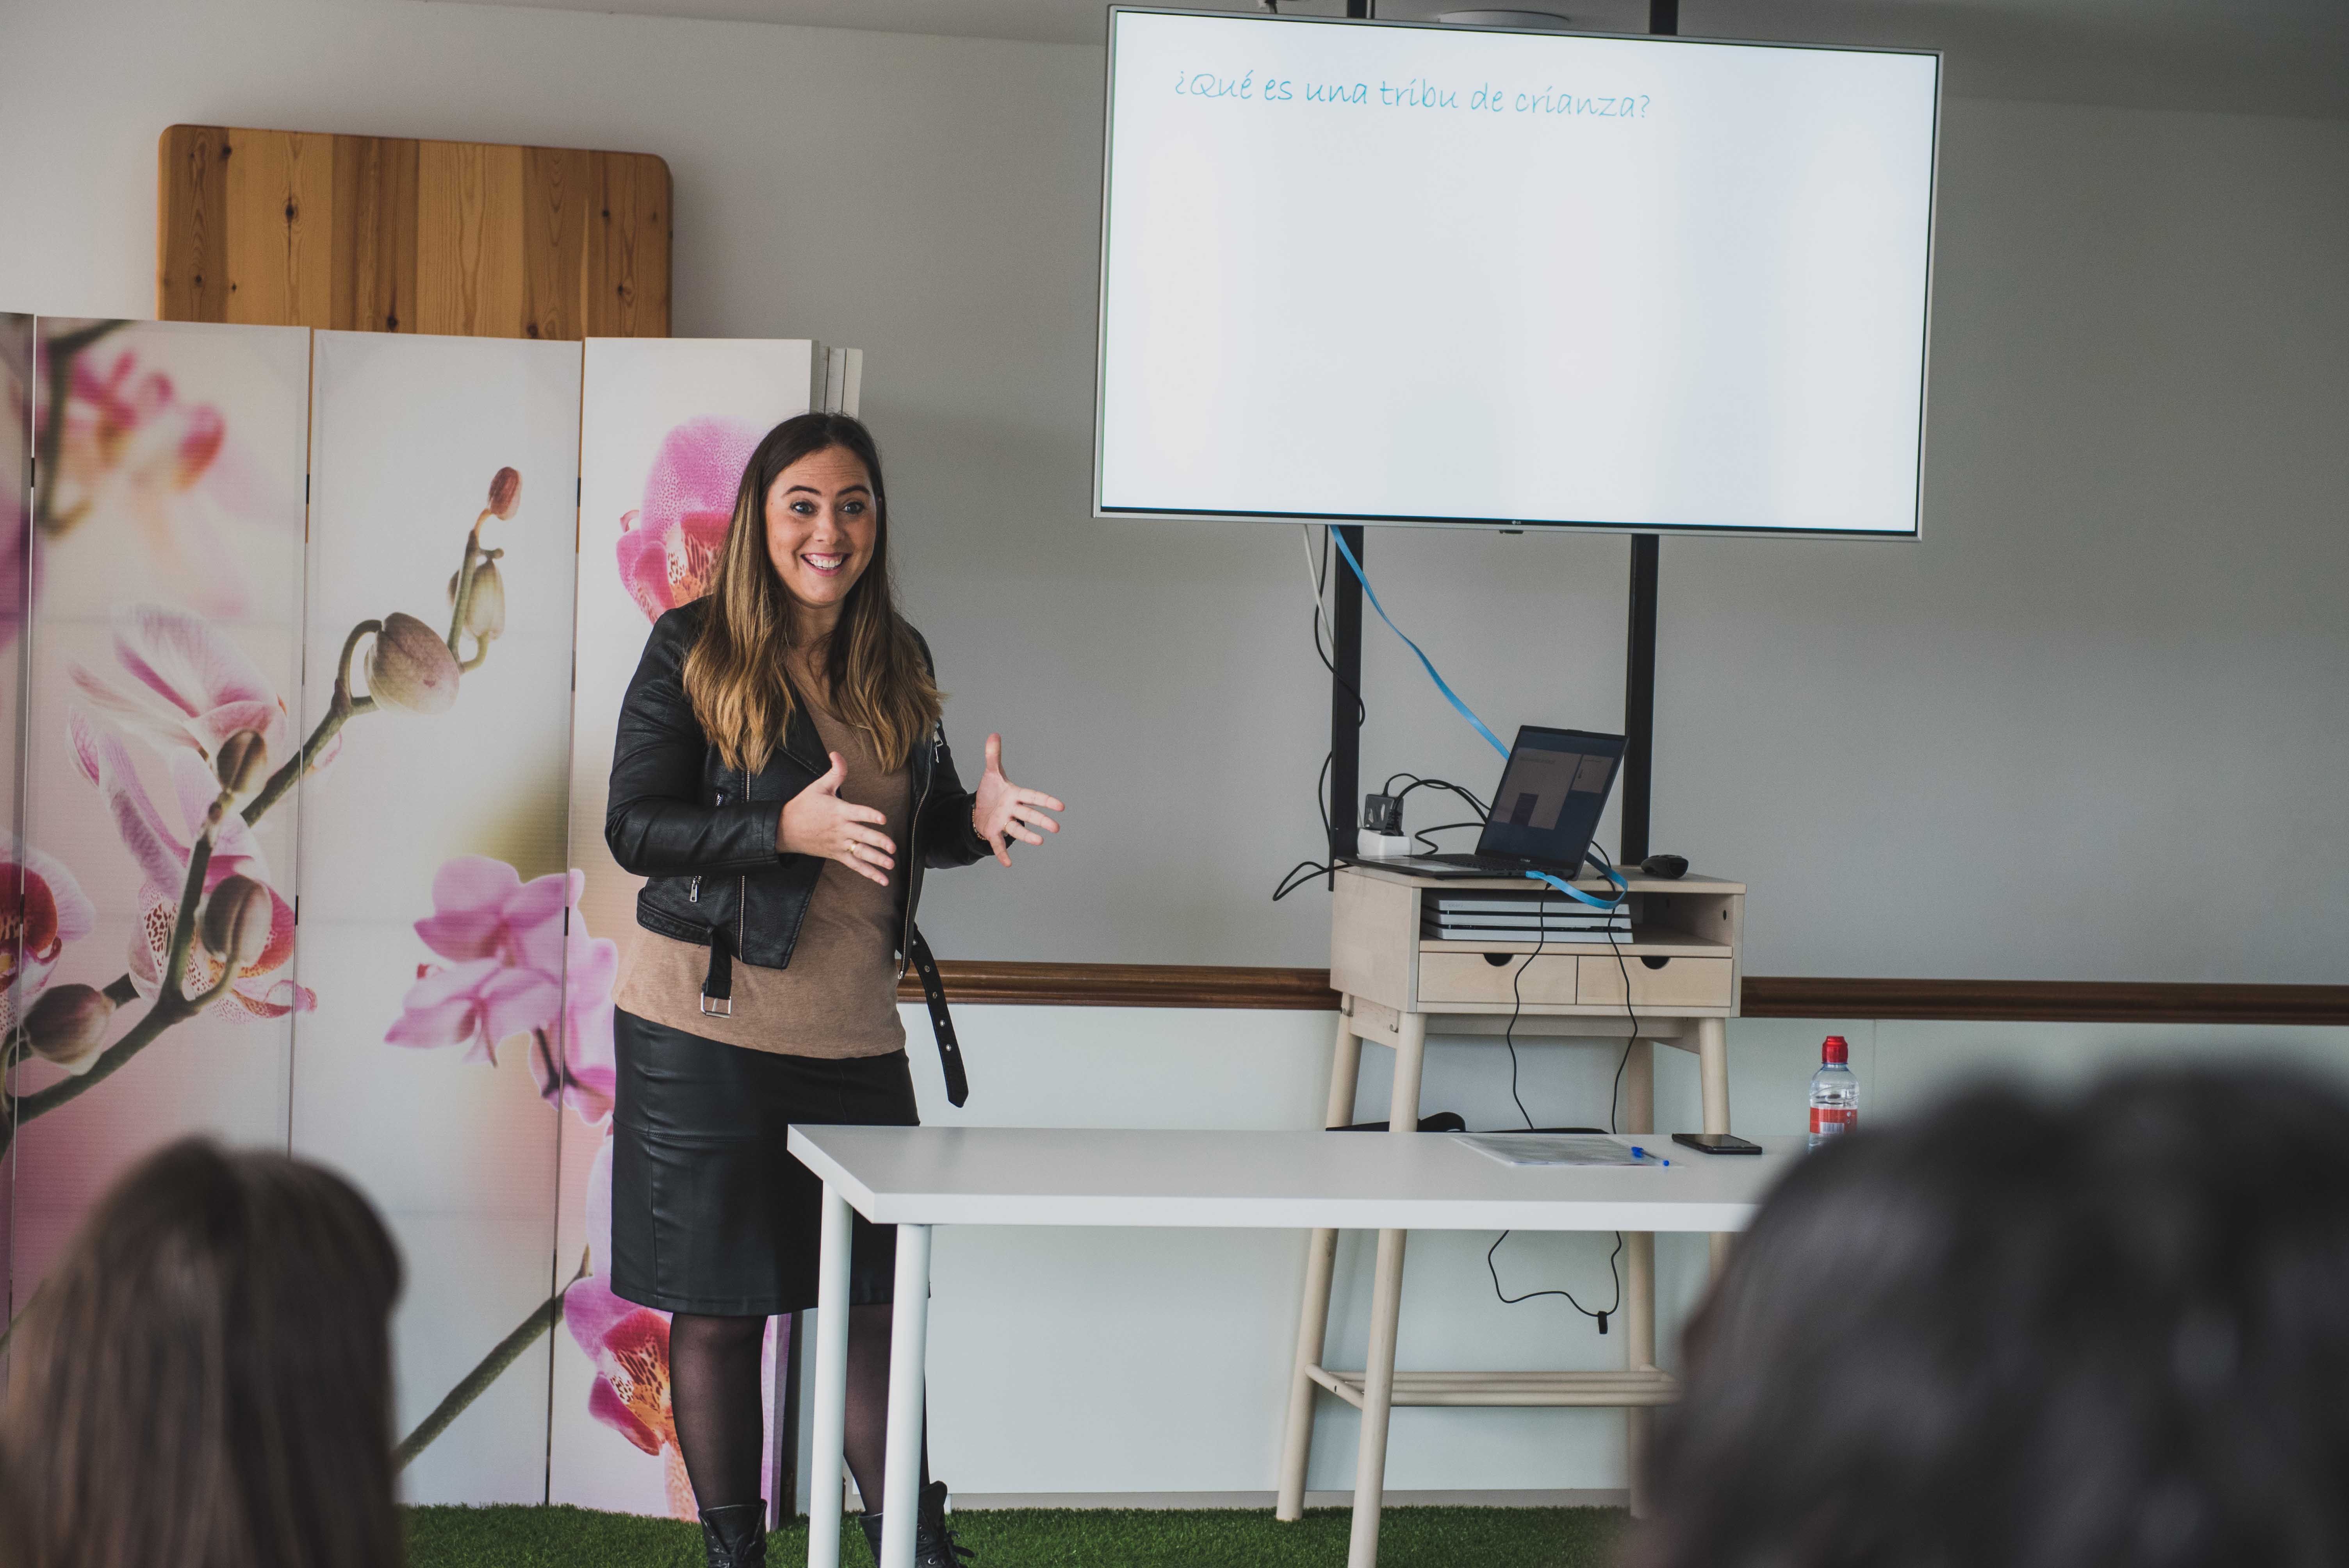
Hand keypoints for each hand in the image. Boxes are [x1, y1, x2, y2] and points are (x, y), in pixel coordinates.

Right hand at [778, 752, 894, 886]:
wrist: (785, 829)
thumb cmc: (803, 806)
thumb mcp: (818, 786)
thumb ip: (834, 772)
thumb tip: (837, 753)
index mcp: (839, 811)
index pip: (858, 813)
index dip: (871, 815)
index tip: (882, 819)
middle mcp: (840, 829)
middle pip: (862, 836)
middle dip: (878, 842)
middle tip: (892, 847)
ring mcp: (839, 844)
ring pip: (860, 853)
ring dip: (876, 860)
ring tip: (891, 865)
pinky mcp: (837, 854)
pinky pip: (855, 865)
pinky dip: (869, 873)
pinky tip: (882, 880)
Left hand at [972, 733, 1063, 867]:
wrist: (980, 807)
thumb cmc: (992, 791)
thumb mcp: (992, 772)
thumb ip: (993, 755)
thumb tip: (994, 734)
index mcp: (1015, 795)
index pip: (1033, 797)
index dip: (1046, 801)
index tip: (1061, 806)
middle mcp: (1012, 810)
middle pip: (1028, 815)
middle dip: (1041, 820)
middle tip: (1056, 828)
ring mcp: (1004, 822)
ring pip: (1017, 830)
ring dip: (1028, 836)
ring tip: (1040, 841)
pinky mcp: (993, 832)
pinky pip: (998, 844)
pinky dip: (1002, 854)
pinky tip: (1008, 865)